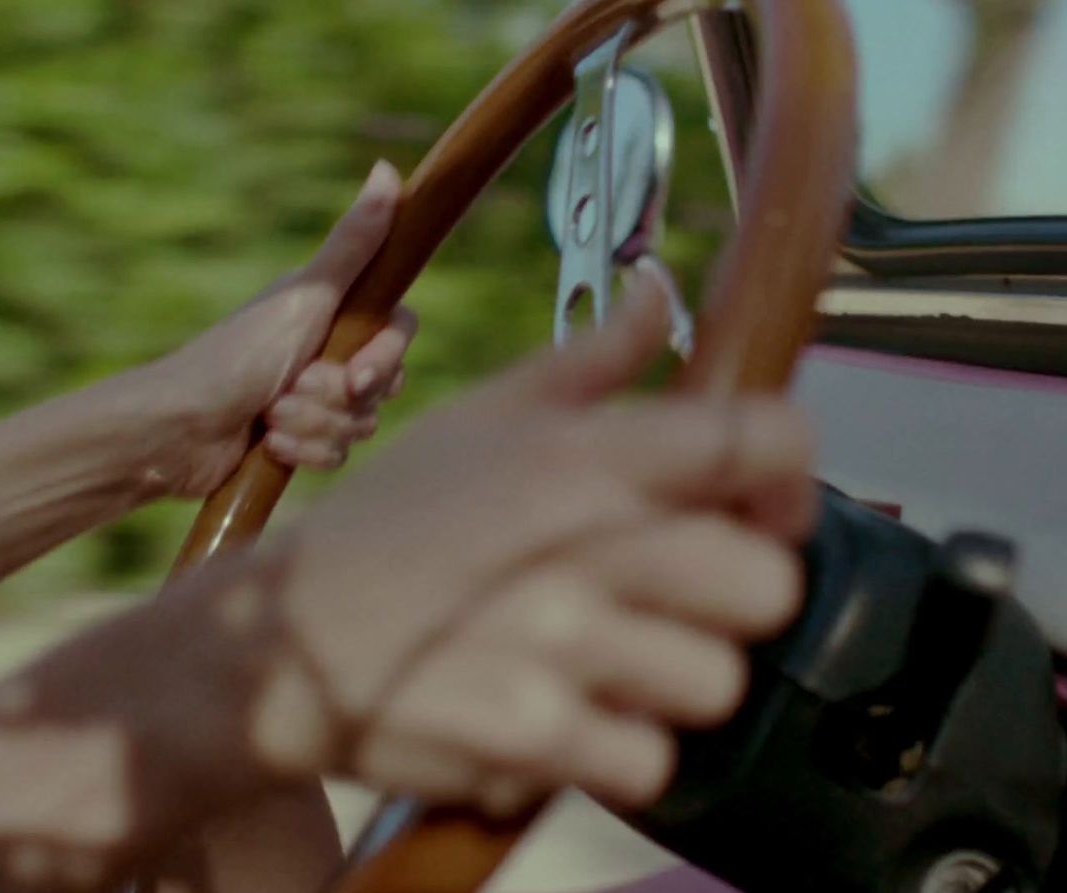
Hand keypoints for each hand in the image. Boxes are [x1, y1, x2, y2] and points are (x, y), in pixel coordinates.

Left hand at [133, 161, 416, 495]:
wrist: (179, 428)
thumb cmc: (235, 356)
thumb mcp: (303, 298)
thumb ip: (352, 243)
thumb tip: (386, 171)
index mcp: (331, 311)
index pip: (398, 332)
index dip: (386, 359)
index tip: (358, 375)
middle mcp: (326, 350)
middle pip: (384, 384)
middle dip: (338, 399)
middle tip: (291, 390)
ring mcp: (314, 398)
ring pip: (360, 425)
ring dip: (314, 426)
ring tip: (271, 417)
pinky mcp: (301, 440)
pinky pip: (338, 456)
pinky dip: (304, 452)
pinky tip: (270, 444)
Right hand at [207, 271, 817, 811]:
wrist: (278, 640)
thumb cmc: (390, 525)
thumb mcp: (480, 418)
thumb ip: (590, 359)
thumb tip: (660, 290)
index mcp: (584, 454)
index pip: (768, 440)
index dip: (788, 478)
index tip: (760, 506)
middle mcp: (585, 546)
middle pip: (767, 584)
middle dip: (735, 599)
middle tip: (679, 602)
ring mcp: (562, 649)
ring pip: (718, 683)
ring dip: (671, 684)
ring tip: (608, 666)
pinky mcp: (534, 740)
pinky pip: (649, 763)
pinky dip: (616, 753)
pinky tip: (567, 720)